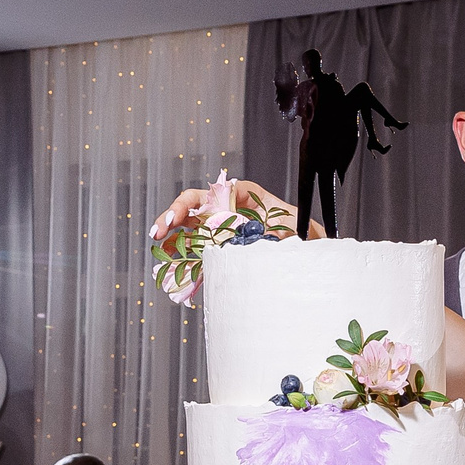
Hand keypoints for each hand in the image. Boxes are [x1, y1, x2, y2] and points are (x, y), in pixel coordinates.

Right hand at [149, 178, 311, 250]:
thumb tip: (249, 233)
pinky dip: (187, 263)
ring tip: (160, 252)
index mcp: (240, 196)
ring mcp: (222, 230)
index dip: (187, 203)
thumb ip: (266, 223)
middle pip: (192, 209)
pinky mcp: (222, 251)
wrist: (307, 247)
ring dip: (173, 242)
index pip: (208, 193)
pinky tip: (175, 271)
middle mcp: (226, 210)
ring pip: (191, 231)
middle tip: (158, 232)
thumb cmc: (297, 227)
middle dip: (171, 218)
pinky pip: (200, 255)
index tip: (176, 218)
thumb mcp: (285, 220)